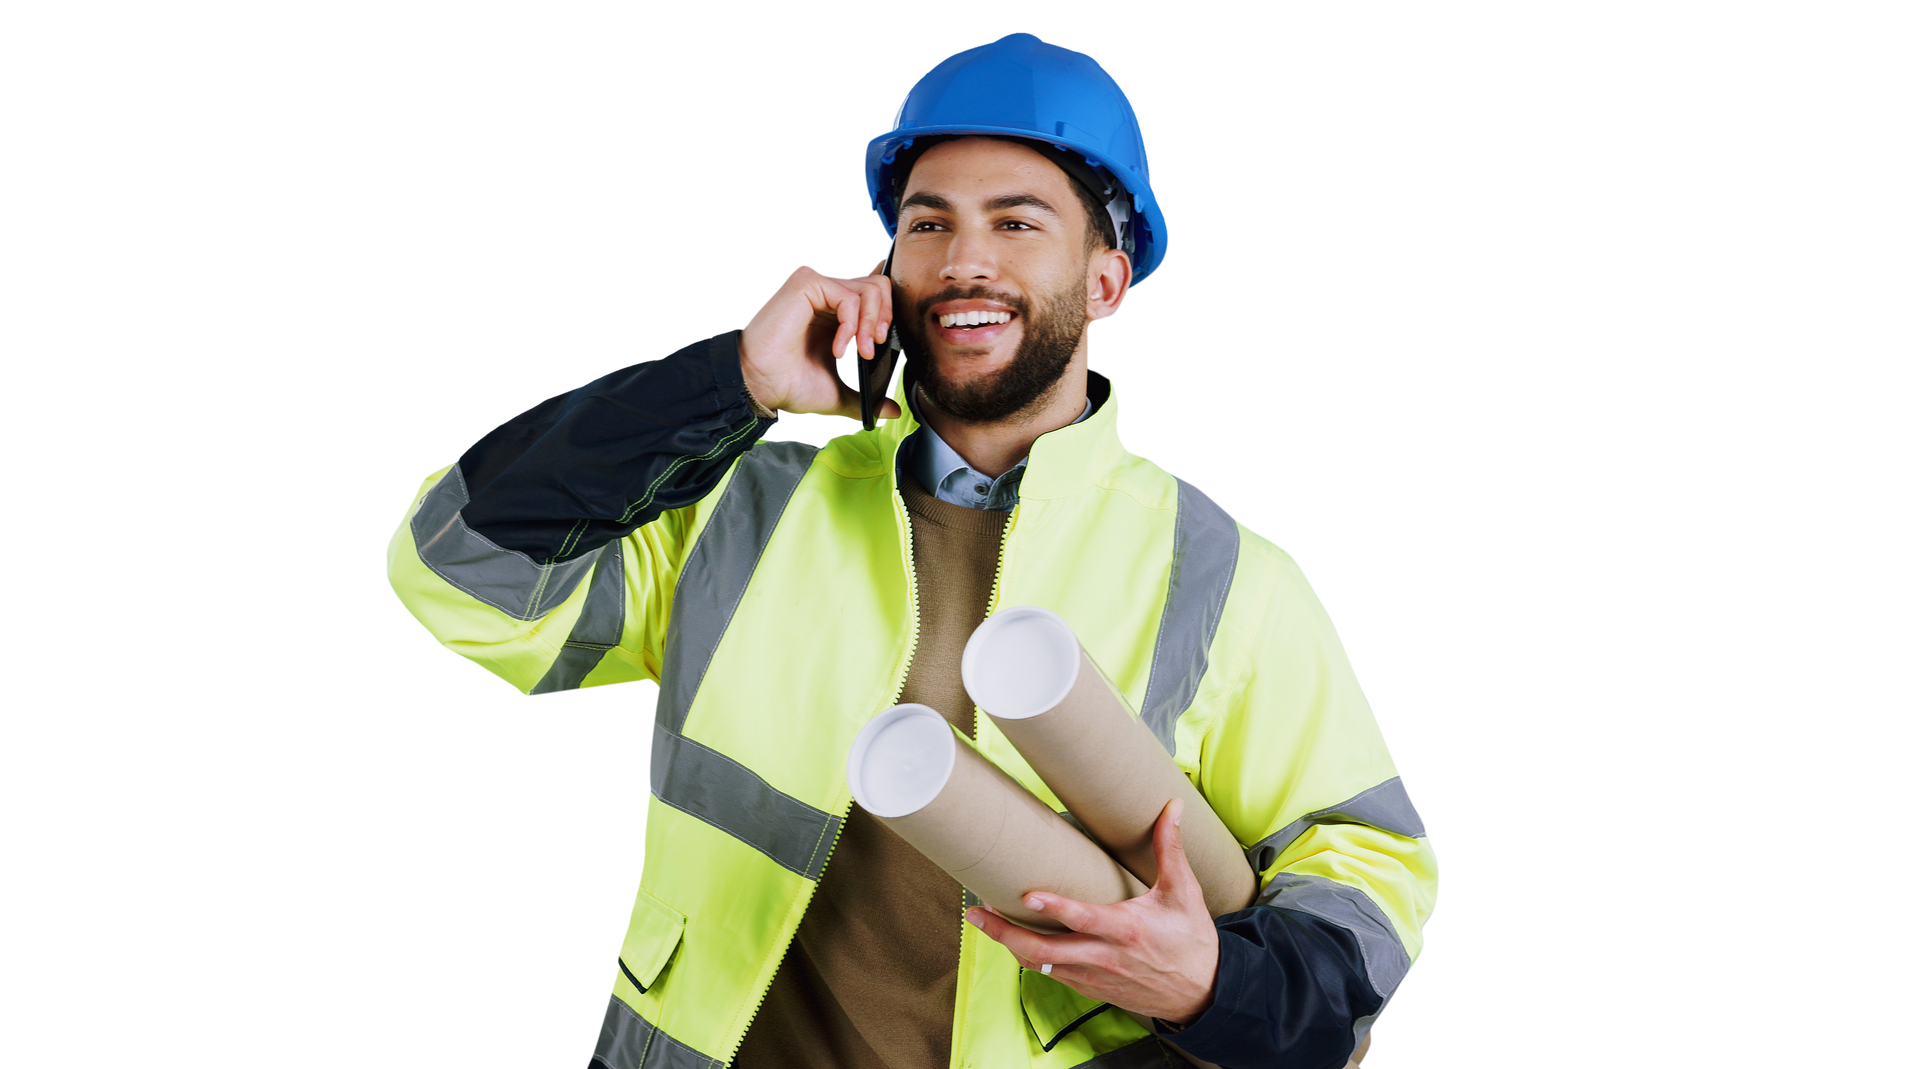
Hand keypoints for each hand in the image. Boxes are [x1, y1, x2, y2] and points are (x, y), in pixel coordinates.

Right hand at [739, 258, 902, 420]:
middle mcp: (827, 295)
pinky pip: (848, 297)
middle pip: (879, 286)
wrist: (762, 386)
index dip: (886, 319)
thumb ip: (867, 398)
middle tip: (873, 349)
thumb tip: (893, 411)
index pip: (876, 298)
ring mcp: (817, 286)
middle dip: (884, 319)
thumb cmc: (788, 385)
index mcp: (835, 314)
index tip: (879, 347)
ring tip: (861, 351)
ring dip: (871, 324)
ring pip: (870, 288)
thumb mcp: (839, 392)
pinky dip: (851, 326)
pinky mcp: (807, 283)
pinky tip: (839, 349)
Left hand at [965, 799, 1219, 1027]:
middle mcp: (1105, 957)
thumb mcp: (1184, 893)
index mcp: (1127, 930)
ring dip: (1009, 944)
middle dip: (1005, 933)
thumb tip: (1172, 807)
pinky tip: (1014, 939)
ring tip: (984, 920)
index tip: (1027, 895)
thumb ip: (1170, 848)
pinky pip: (1051, 975)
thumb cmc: (1192, 942)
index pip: (1084, 919)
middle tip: (976, 913)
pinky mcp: (1091, 989)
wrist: (1203, 993)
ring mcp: (1094, 977)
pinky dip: (1029, 958)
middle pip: (1044, 952)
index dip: (1055, 908)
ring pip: (1040, 966)